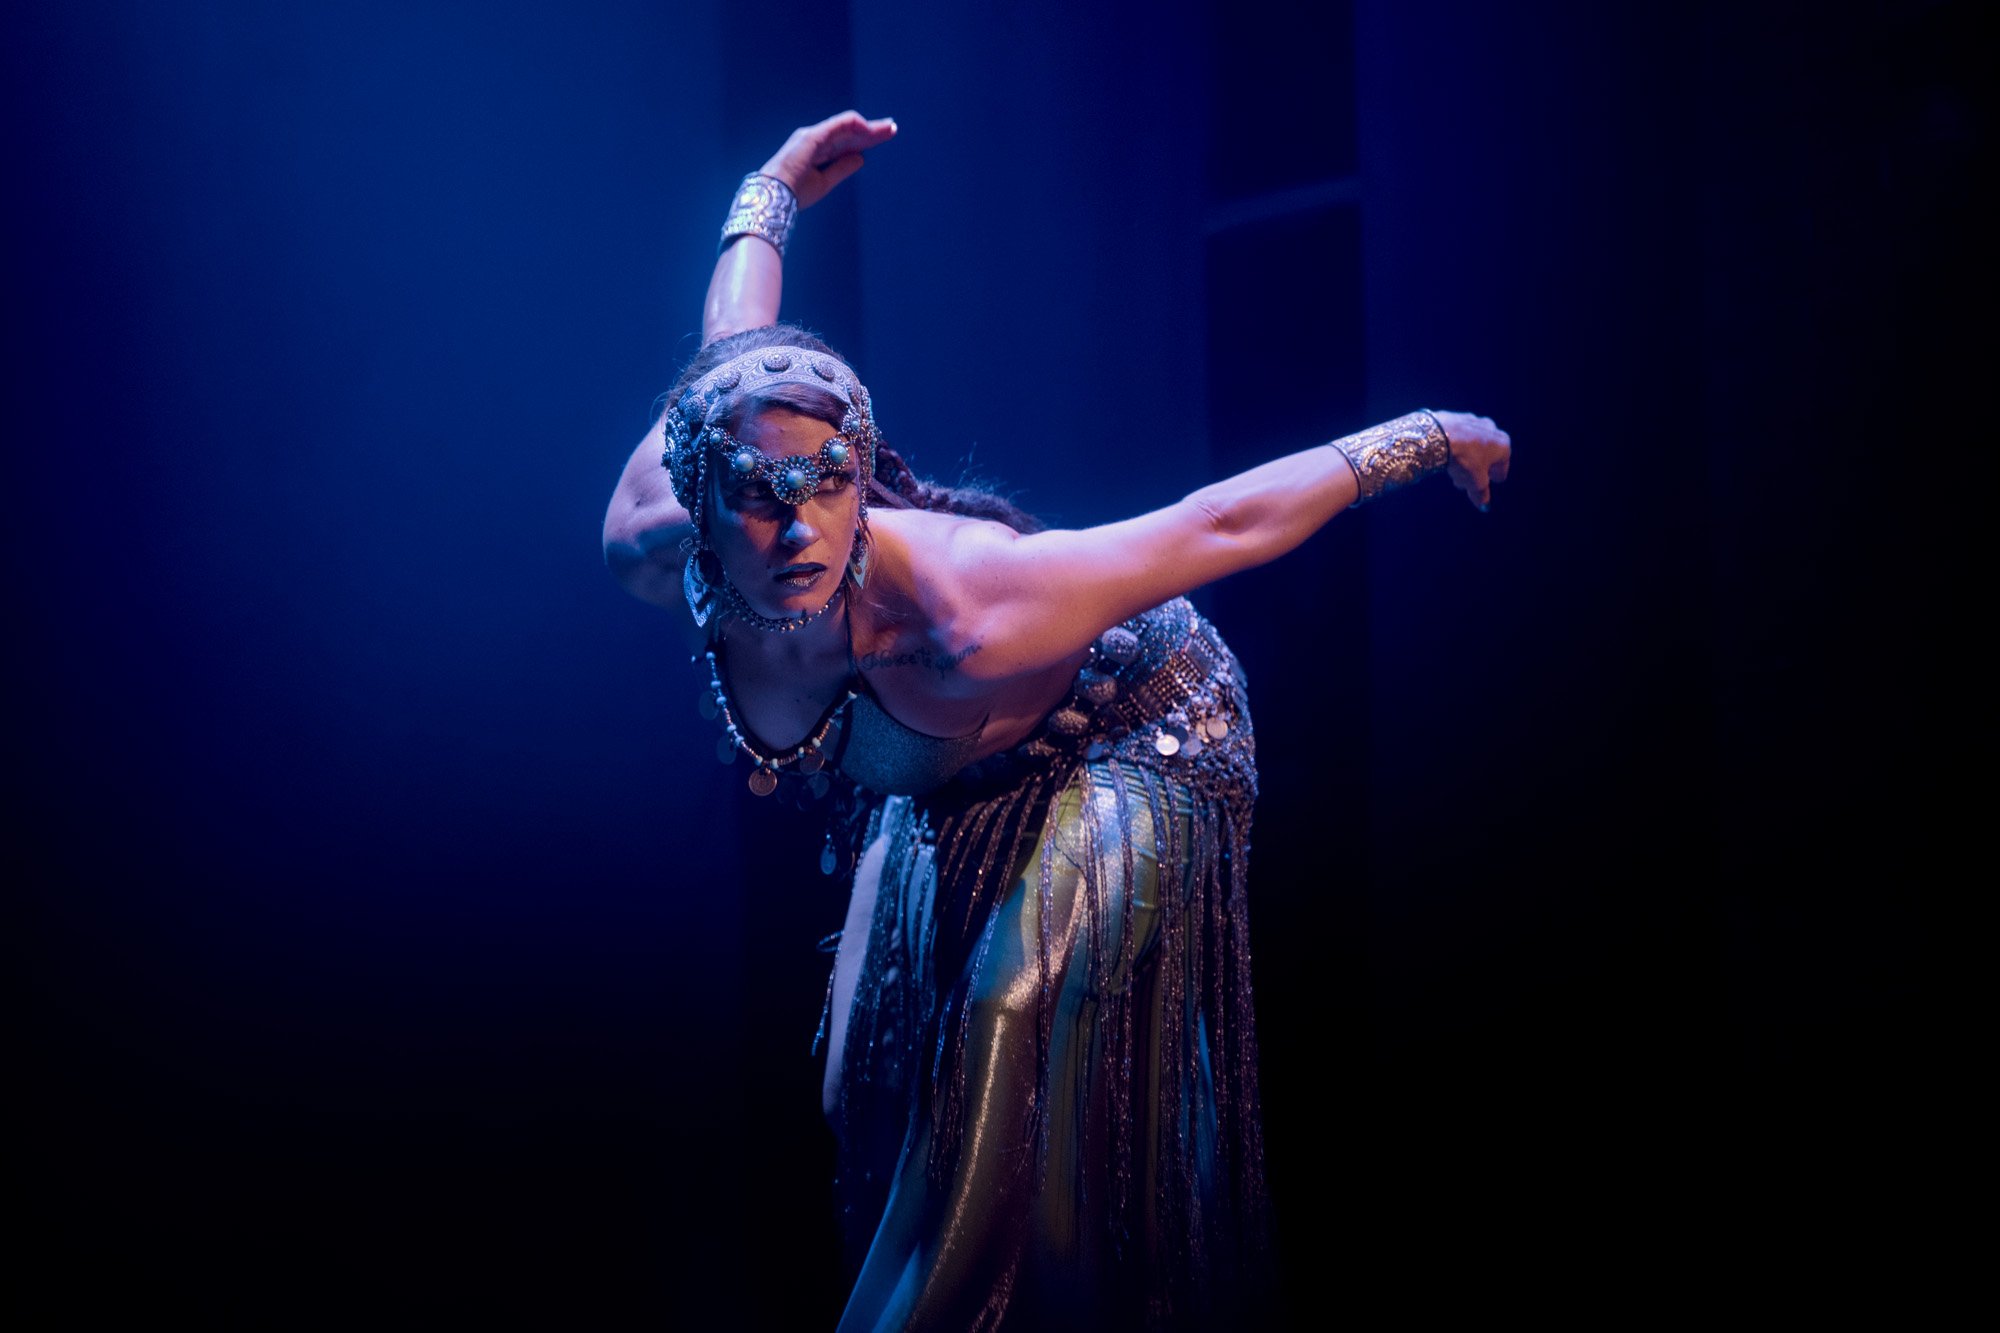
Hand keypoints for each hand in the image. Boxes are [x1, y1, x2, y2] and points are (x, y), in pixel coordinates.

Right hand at [759, 110, 897, 209]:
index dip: (865, 140)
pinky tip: (871, 130)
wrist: (775, 197)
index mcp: (817, 150)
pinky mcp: (814, 136)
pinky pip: (840, 124)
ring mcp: (814, 136)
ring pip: (847, 126)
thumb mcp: (826, 181)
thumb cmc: (794, 193)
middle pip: (849, 132)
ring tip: (888, 128)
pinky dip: (857, 125)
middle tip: (892, 129)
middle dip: (872, 131)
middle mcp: (816, 139)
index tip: (884, 138)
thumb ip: (842, 168)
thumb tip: (860, 158)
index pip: (846, 142)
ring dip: (869, 127)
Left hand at [1433, 410, 1511, 510]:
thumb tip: (1484, 506)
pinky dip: (1456, 446)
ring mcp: (1475, 421)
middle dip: (1477, 470)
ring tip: (1454, 470)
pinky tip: (1446, 454)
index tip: (1488, 483)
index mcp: (1503, 445)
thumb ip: (1481, 494)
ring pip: (1473, 445)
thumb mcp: (1475, 482)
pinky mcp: (1457, 417)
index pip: (1502, 467)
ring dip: (1466, 458)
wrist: (1440, 435)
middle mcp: (1492, 430)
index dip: (1495, 478)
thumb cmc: (1464, 459)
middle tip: (1466, 480)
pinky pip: (1459, 437)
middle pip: (1487, 455)